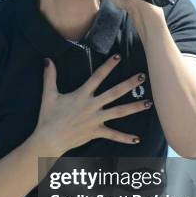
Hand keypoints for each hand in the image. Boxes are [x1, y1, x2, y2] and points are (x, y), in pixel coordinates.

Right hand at [34, 54, 152, 156]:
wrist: (49, 140)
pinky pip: (113, 135)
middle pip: (114, 93)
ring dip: (134, 108)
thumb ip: (50, 77)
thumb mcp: (48, 95)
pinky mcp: (96, 132)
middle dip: (129, 84)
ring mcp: (95, 120)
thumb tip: (47, 60)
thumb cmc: (48, 117)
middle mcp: (92, 106)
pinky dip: (125, 138)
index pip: (97, 77)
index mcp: (81, 95)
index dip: (108, 66)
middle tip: (143, 76)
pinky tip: (137, 139)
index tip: (119, 56)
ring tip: (149, 103)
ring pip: (119, 112)